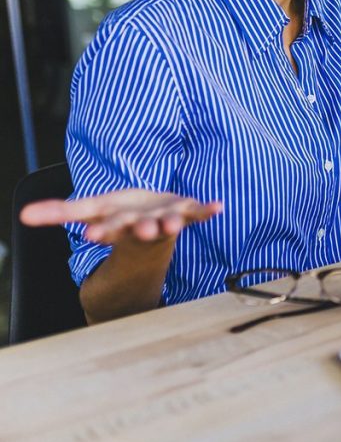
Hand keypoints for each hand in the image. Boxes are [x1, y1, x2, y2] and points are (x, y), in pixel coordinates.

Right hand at [20, 189, 221, 245]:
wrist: (153, 227)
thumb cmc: (118, 217)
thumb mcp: (88, 213)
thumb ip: (58, 214)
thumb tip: (21, 215)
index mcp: (119, 226)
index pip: (108, 229)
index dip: (102, 231)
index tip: (91, 235)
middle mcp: (144, 226)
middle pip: (139, 228)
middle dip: (139, 229)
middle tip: (140, 230)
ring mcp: (167, 220)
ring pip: (170, 223)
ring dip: (173, 224)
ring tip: (173, 224)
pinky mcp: (187, 213)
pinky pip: (199, 213)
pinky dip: (209, 210)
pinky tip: (219, 206)